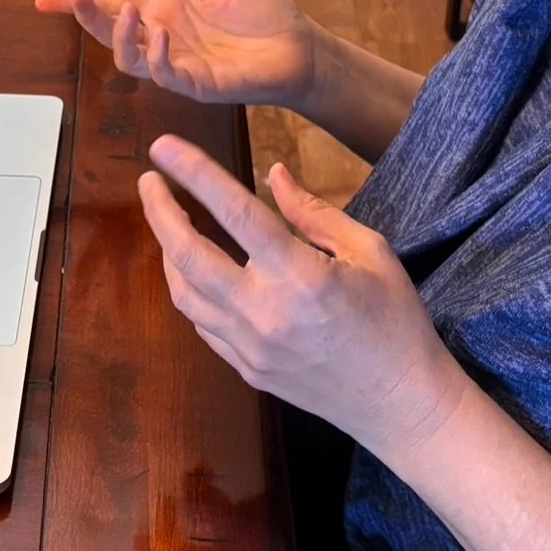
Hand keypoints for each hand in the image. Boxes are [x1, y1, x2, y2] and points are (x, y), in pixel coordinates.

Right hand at [34, 0, 319, 108]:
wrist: (301, 48)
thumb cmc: (267, 16)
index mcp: (168, 12)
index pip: (114, 5)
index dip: (81, 3)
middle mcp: (166, 39)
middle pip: (111, 33)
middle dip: (86, 18)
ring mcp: (178, 64)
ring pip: (129, 59)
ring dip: (119, 38)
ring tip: (125, 13)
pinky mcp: (197, 84)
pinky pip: (165, 75)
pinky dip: (155, 56)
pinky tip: (159, 33)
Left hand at [137, 134, 466, 460]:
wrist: (401, 403)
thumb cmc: (396, 320)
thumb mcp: (370, 252)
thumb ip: (314, 212)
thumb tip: (273, 174)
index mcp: (300, 276)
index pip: (234, 212)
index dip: (193, 173)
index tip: (162, 146)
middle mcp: (264, 312)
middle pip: (188, 255)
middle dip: (159, 212)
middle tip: (148, 181)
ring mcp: (250, 347)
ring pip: (185, 293)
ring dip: (169, 252)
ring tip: (169, 222)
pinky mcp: (247, 370)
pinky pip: (202, 325)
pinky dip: (190, 291)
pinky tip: (194, 271)